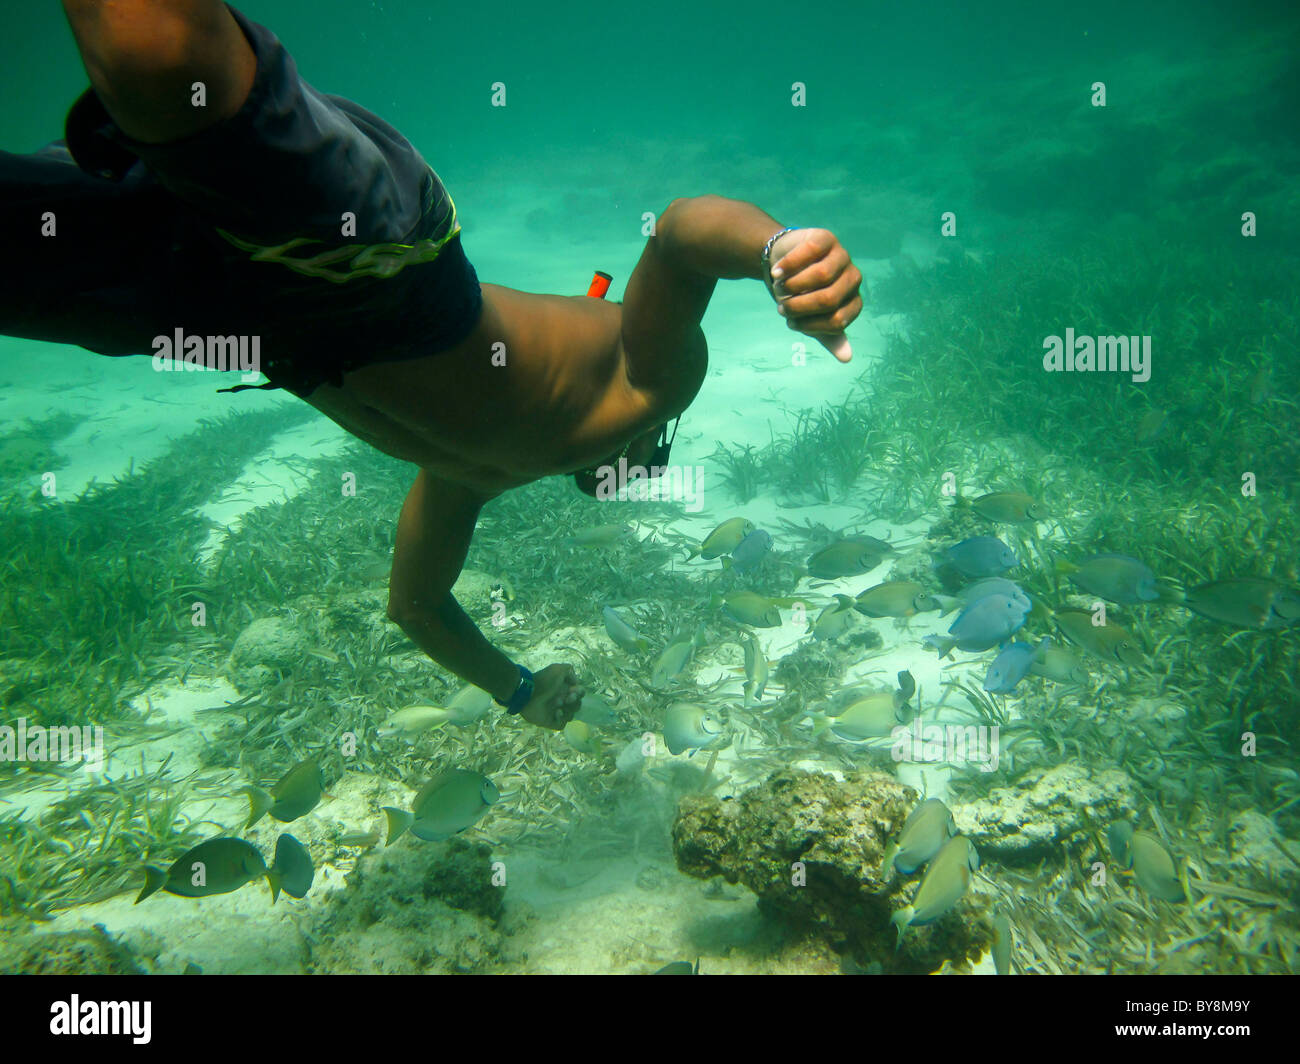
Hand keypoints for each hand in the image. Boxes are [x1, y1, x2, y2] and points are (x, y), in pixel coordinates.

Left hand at [518, 663, 583, 729]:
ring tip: (556, 703)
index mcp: (564, 690)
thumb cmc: (543, 681)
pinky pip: (561, 724)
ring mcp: (555, 712)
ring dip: (567, 709)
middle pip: (577, 705)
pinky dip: (561, 719)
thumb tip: (575, 683)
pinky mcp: (550, 722)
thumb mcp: (557, 669)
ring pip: (571, 715)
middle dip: (574, 701)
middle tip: (567, 698)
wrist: (528, 693)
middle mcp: (561, 701)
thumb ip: (569, 671)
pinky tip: (556, 712)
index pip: (579, 694)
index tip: (574, 690)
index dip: (580, 693)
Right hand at [767, 228, 863, 362]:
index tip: (792, 324)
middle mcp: (853, 279)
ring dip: (793, 286)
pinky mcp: (826, 238)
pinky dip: (788, 265)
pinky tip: (777, 271)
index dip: (810, 326)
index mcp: (853, 302)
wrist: (782, 266)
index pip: (837, 322)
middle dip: (799, 307)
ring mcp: (842, 256)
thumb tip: (847, 358)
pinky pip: (809, 253)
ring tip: (779, 287)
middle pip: (828, 299)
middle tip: (781, 307)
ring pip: (820, 276)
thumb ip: (828, 336)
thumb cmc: (798, 296)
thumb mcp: (811, 319)